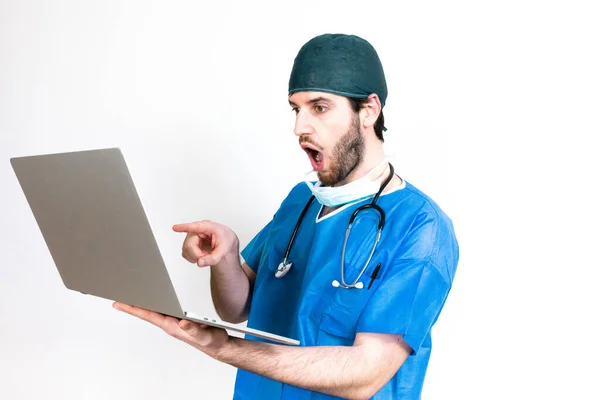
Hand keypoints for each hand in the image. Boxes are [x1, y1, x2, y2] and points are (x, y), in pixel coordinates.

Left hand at [112, 302, 228, 353]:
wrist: (218, 345)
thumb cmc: (212, 341)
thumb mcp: (205, 335)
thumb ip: (194, 330)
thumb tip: (183, 322)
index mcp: (172, 326)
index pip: (148, 315)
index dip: (133, 309)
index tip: (119, 303)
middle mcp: (170, 323)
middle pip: (147, 313)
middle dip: (132, 305)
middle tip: (118, 296)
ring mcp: (174, 322)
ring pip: (154, 311)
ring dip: (142, 304)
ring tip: (130, 296)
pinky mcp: (180, 320)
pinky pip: (163, 310)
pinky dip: (154, 304)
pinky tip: (151, 301)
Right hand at [173, 220, 238, 267]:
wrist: (224, 242)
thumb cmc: (224, 241)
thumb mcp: (223, 251)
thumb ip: (213, 258)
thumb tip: (199, 263)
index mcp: (208, 227)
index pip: (195, 227)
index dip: (184, 227)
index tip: (175, 228)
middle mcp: (197, 230)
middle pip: (190, 245)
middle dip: (197, 254)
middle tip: (206, 256)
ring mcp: (191, 236)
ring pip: (186, 250)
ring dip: (195, 256)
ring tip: (206, 254)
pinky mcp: (188, 243)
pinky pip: (185, 253)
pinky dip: (193, 258)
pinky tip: (200, 255)